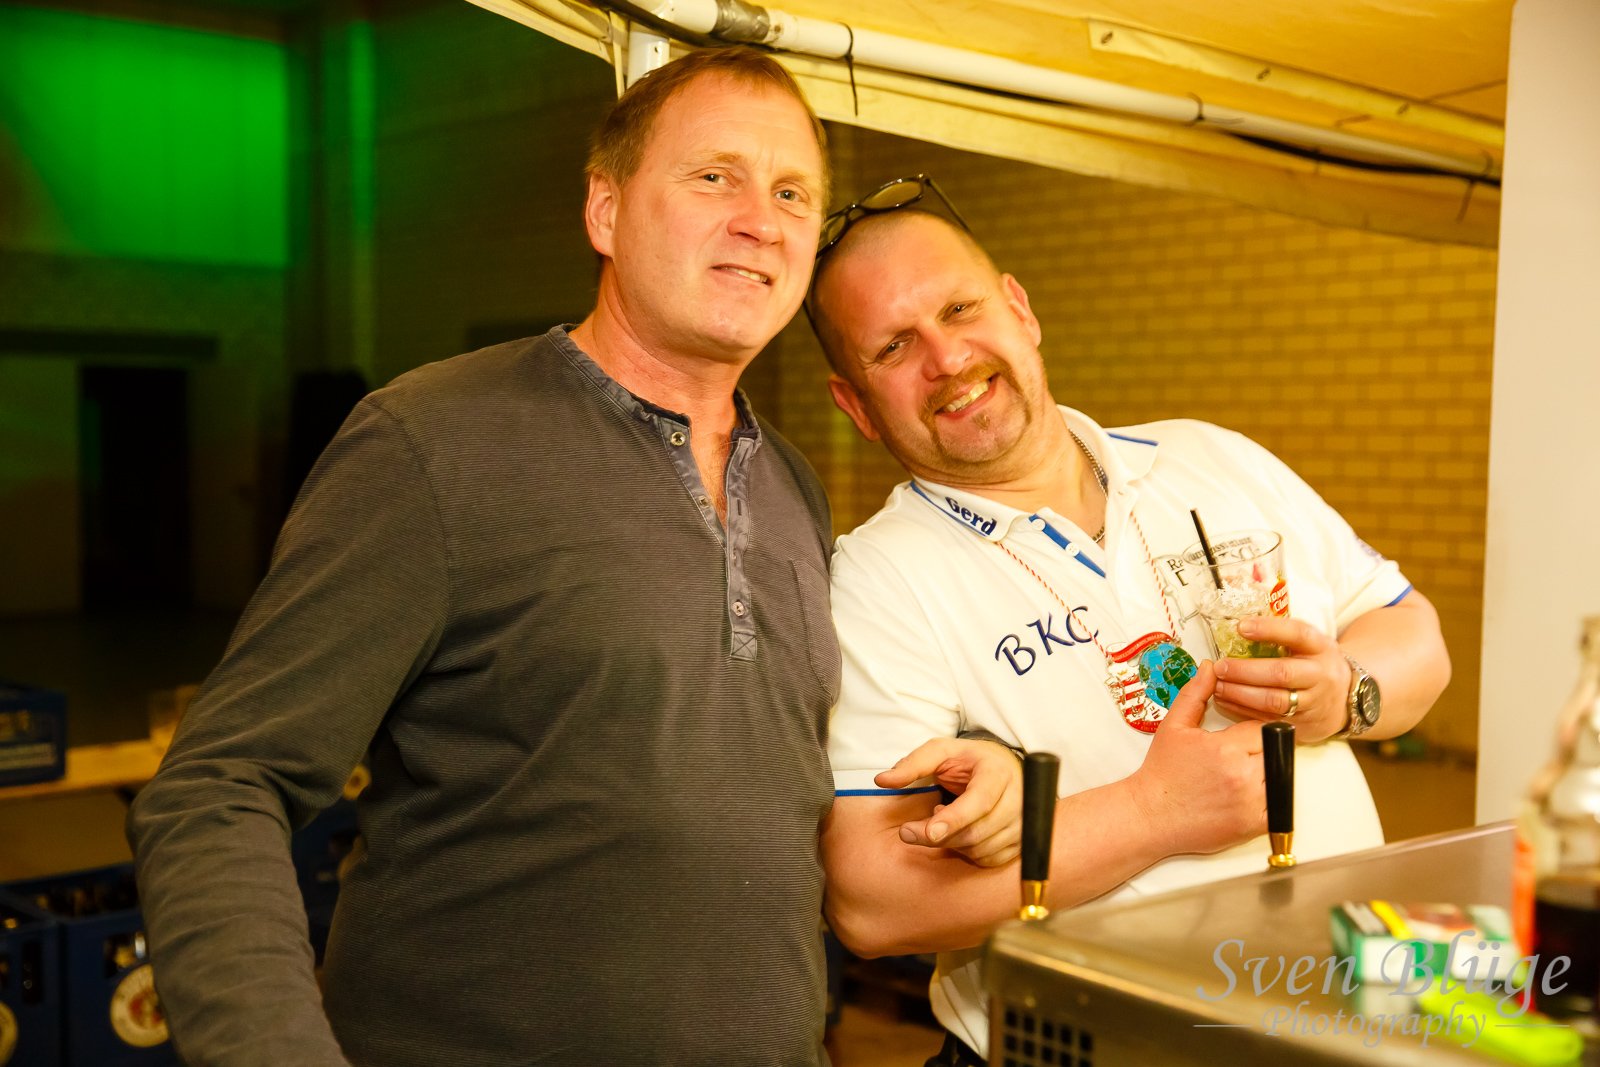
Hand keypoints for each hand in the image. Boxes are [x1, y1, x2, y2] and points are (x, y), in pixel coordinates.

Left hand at [874, 737, 1022, 867]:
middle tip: (908, 831)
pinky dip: (967, 852)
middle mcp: (1018, 799)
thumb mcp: (940, 751)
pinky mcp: (1022, 841)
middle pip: (977, 831)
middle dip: (938, 837)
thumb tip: (881, 780)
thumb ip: (912, 764)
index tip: (930, 832)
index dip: (955, 819)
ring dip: (952, 842)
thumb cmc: (968, 760)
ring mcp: (1023, 823)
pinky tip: (961, 832)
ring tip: (942, 819)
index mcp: (998, 772)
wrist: (1003, 768)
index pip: (979, 801)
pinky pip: (989, 859)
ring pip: (981, 848)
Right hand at [1128, 661, 1266, 855]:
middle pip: (1277, 752)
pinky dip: (1270, 802)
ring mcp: (1251, 803)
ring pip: (1281, 778)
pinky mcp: (1254, 825)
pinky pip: (1280, 807)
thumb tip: (1210, 667)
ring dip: (1268, 775)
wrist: (1150, 816)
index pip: (1264, 728)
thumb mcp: (1174, 726)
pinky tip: (1244, 799)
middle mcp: (1244, 775)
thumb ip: (1196, 694)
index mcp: (1226, 748)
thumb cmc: (1162, 773)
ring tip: (1241, 779)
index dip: (1252, 732)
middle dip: (1262, 752)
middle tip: (1239, 759)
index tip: (1237, 739)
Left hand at [1211, 616, 1351, 742]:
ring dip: (1240, 693)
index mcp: (1321, 648)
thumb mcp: (1311, 644)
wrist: (1348, 700)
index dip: (1269, 630)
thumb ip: (1283, 636)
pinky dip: (1243, 710)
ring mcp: (1314, 703)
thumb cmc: (1317, 665)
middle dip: (1246, 670)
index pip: (1298, 634)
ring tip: (1218, 685)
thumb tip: (1240, 627)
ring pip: (1274, 701)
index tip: (1241, 627)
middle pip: (1282, 673)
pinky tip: (1225, 700)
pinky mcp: (1303, 725)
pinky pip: (1269, 719)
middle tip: (1220, 666)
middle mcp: (1320, 675)